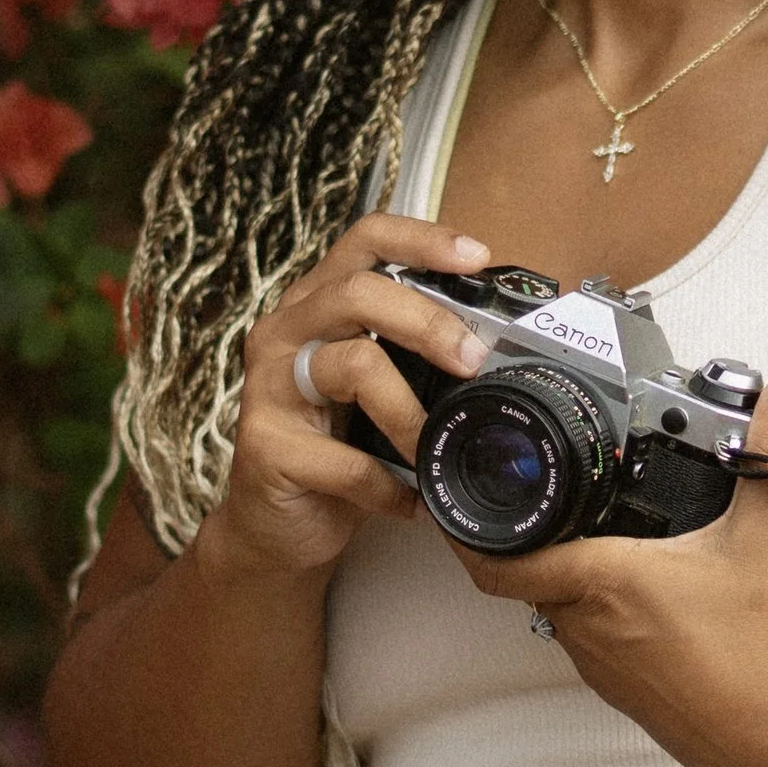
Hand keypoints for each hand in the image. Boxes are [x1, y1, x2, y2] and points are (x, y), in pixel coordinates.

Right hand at [203, 212, 499, 585]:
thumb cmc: (337, 447)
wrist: (276, 527)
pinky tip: (409, 501)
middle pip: (358, 292)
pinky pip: (347, 460)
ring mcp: (269, 386)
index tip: (476, 256)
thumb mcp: (379, 389)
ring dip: (412, 414)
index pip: (365, 241)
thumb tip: (502, 348)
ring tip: (435, 447)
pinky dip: (390, 486)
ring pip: (354, 366)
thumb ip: (417, 357)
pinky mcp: (265, 445)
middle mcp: (286, 332)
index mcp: (318, 305)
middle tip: (472, 360)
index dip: (421, 239)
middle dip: (429, 322)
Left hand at [450, 372, 767, 766]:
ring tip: (597, 536)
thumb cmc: (762, 651)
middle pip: (528, 576)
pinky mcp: (623, 692)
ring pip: (558, 608)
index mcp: (602, 579)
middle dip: (529, 538)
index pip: (498, 559)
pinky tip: (640, 592)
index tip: (456, 501)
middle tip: (546, 498)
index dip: (465, 531)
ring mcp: (601, 665)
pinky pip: (589, 640)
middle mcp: (586, 625)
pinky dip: (596, 611)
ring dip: (565, 576)